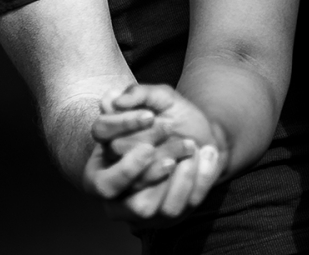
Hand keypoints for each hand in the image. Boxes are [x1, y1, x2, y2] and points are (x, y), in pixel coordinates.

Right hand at [86, 84, 224, 221]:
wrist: (207, 139)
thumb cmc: (178, 117)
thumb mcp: (164, 98)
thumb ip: (140, 93)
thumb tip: (113, 99)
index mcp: (108, 144)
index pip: (100, 131)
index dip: (123, 124)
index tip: (150, 116)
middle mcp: (114, 178)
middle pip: (117, 168)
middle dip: (147, 146)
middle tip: (170, 129)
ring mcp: (135, 202)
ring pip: (141, 202)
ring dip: (169, 166)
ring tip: (190, 145)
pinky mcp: (163, 215)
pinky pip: (171, 207)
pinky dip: (192, 180)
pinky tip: (202, 155)